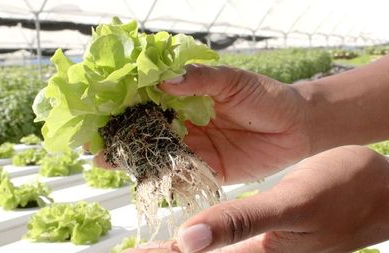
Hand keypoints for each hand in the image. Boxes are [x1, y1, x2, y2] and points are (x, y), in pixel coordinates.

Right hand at [95, 64, 310, 183]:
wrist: (297, 127)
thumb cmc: (266, 95)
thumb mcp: (233, 81)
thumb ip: (202, 79)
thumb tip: (166, 78)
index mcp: (187, 97)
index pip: (149, 99)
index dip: (124, 104)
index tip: (98, 109)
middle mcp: (185, 123)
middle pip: (146, 129)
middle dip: (120, 135)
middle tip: (91, 143)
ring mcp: (195, 147)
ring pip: (158, 153)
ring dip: (133, 158)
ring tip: (105, 160)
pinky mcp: (208, 169)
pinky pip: (181, 175)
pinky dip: (162, 179)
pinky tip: (141, 180)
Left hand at [123, 146, 388, 252]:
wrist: (380, 188)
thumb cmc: (344, 192)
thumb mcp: (292, 203)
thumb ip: (240, 223)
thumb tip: (188, 241)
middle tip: (128, 250)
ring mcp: (261, 250)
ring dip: (176, 248)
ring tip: (143, 243)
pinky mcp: (265, 236)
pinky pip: (224, 239)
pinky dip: (199, 235)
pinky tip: (186, 229)